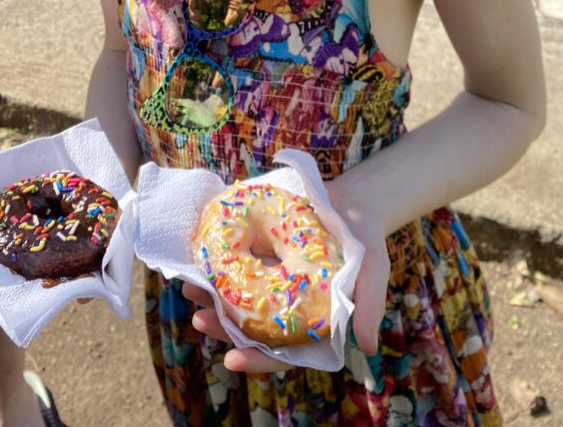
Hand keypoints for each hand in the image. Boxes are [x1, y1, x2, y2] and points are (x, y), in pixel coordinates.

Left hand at [182, 219, 389, 374]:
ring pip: (236, 300)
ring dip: (211, 296)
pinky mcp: (262, 255)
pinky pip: (236, 266)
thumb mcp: (374, 269)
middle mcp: (287, 308)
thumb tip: (369, 347)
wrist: (353, 202)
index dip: (258, 360)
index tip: (232, 360)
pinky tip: (198, 260)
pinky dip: (217, 265)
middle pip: (250, 329)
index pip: (283, 353)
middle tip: (200, 319)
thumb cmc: (366, 240)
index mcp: (312, 324)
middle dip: (222, 328)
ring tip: (189, 287)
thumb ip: (369, 305)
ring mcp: (272, 283)